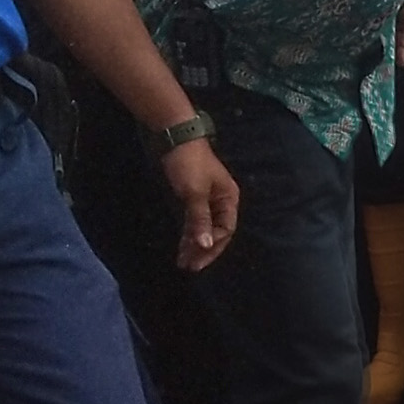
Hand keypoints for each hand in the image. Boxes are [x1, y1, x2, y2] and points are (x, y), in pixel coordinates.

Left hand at [163, 141, 239, 266]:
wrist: (174, 137)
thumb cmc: (188, 163)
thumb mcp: (194, 193)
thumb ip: (200, 220)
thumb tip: (206, 246)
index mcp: (229, 199)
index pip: (226, 230)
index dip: (213, 247)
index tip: (196, 261)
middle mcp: (222, 201)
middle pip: (216, 232)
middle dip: (202, 250)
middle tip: (188, 266)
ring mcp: (207, 200)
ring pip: (203, 228)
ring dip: (193, 244)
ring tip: (182, 261)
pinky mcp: (193, 197)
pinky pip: (194, 221)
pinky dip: (188, 233)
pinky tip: (182, 245)